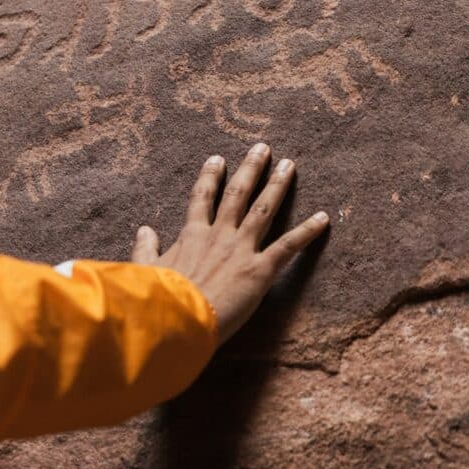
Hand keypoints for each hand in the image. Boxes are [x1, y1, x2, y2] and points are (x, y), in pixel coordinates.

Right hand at [131, 143, 328, 344]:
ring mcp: (241, 249)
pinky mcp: (259, 270)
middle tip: (262, 149)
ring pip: (263, 209)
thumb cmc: (159, 300)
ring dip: (278, 186)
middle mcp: (219, 235)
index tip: (217, 159)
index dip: (210, 177)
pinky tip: (324, 218)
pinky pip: (288, 246)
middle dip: (250, 169)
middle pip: (237, 194)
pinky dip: (307, 231)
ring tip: (289, 165)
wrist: (177, 320)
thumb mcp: (146, 270)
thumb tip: (144, 230)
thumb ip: (146, 249)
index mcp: (192, 235)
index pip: (202, 198)